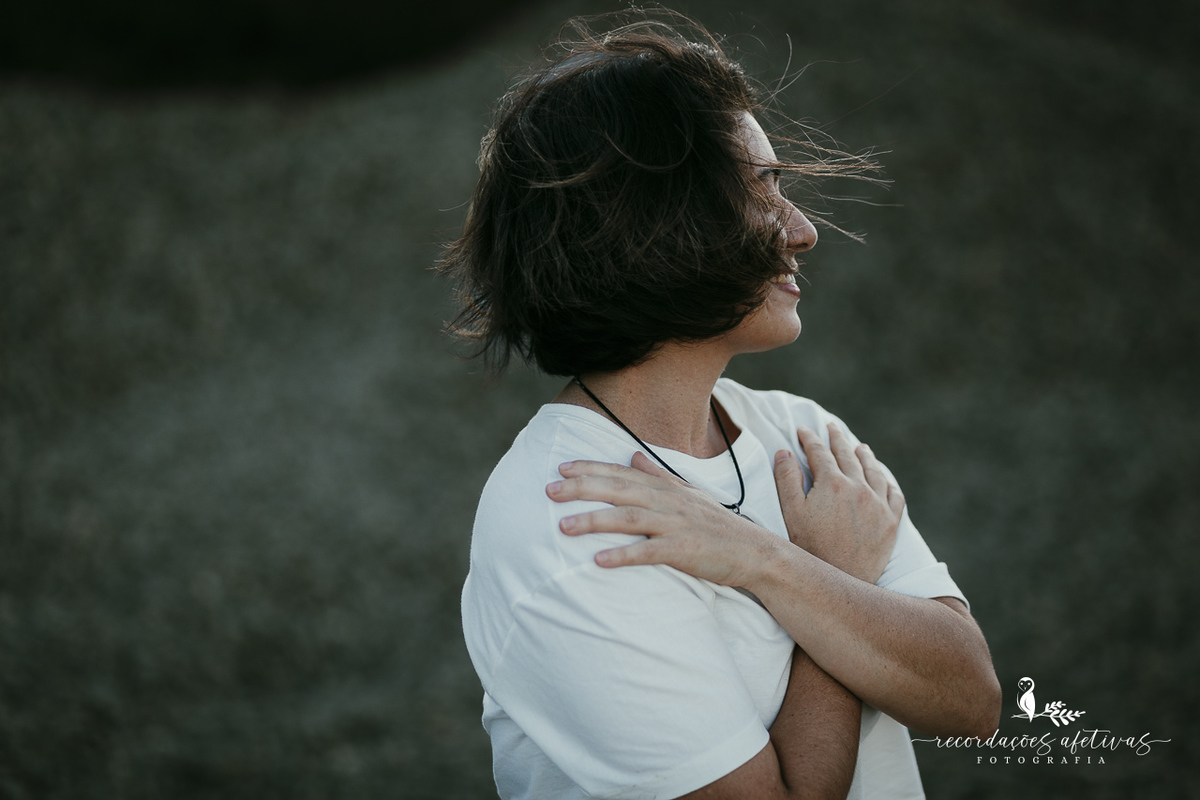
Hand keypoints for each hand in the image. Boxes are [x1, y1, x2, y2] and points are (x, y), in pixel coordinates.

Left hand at [546, 452, 772, 587]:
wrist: (755, 552)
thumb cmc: (718, 526)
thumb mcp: (689, 493)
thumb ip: (659, 475)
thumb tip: (634, 456)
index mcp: (665, 488)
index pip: (621, 473)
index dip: (590, 469)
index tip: (560, 468)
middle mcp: (667, 501)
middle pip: (617, 490)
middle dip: (581, 489)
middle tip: (548, 491)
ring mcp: (675, 525)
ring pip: (627, 518)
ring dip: (593, 521)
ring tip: (563, 527)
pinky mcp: (683, 550)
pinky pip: (648, 552)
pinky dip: (622, 555)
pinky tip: (598, 561)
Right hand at [773, 423, 903, 583]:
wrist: (840, 579)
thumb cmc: (809, 548)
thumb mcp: (791, 512)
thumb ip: (787, 478)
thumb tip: (785, 452)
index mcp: (832, 483)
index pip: (819, 452)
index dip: (809, 439)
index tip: (803, 431)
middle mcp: (859, 488)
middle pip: (847, 454)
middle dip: (837, 438)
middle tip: (831, 427)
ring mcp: (878, 504)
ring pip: (874, 470)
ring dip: (865, 455)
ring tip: (859, 447)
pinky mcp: (891, 521)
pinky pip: (894, 493)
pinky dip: (887, 481)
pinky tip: (882, 477)